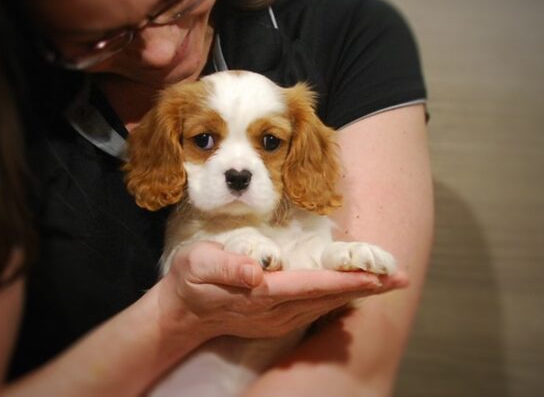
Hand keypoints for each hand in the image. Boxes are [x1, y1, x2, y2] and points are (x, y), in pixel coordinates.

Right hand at [155, 242, 407, 340]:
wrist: (186, 313)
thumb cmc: (192, 280)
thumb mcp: (199, 266)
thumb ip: (227, 268)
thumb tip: (256, 273)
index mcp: (261, 294)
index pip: (309, 286)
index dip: (342, 282)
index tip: (374, 277)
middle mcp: (276, 310)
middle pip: (327, 299)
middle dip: (365, 288)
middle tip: (401, 278)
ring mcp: (279, 318)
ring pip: (326, 306)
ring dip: (358, 294)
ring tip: (388, 282)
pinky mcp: (278, 320)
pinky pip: (316, 309)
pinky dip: (339, 300)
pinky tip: (355, 292)